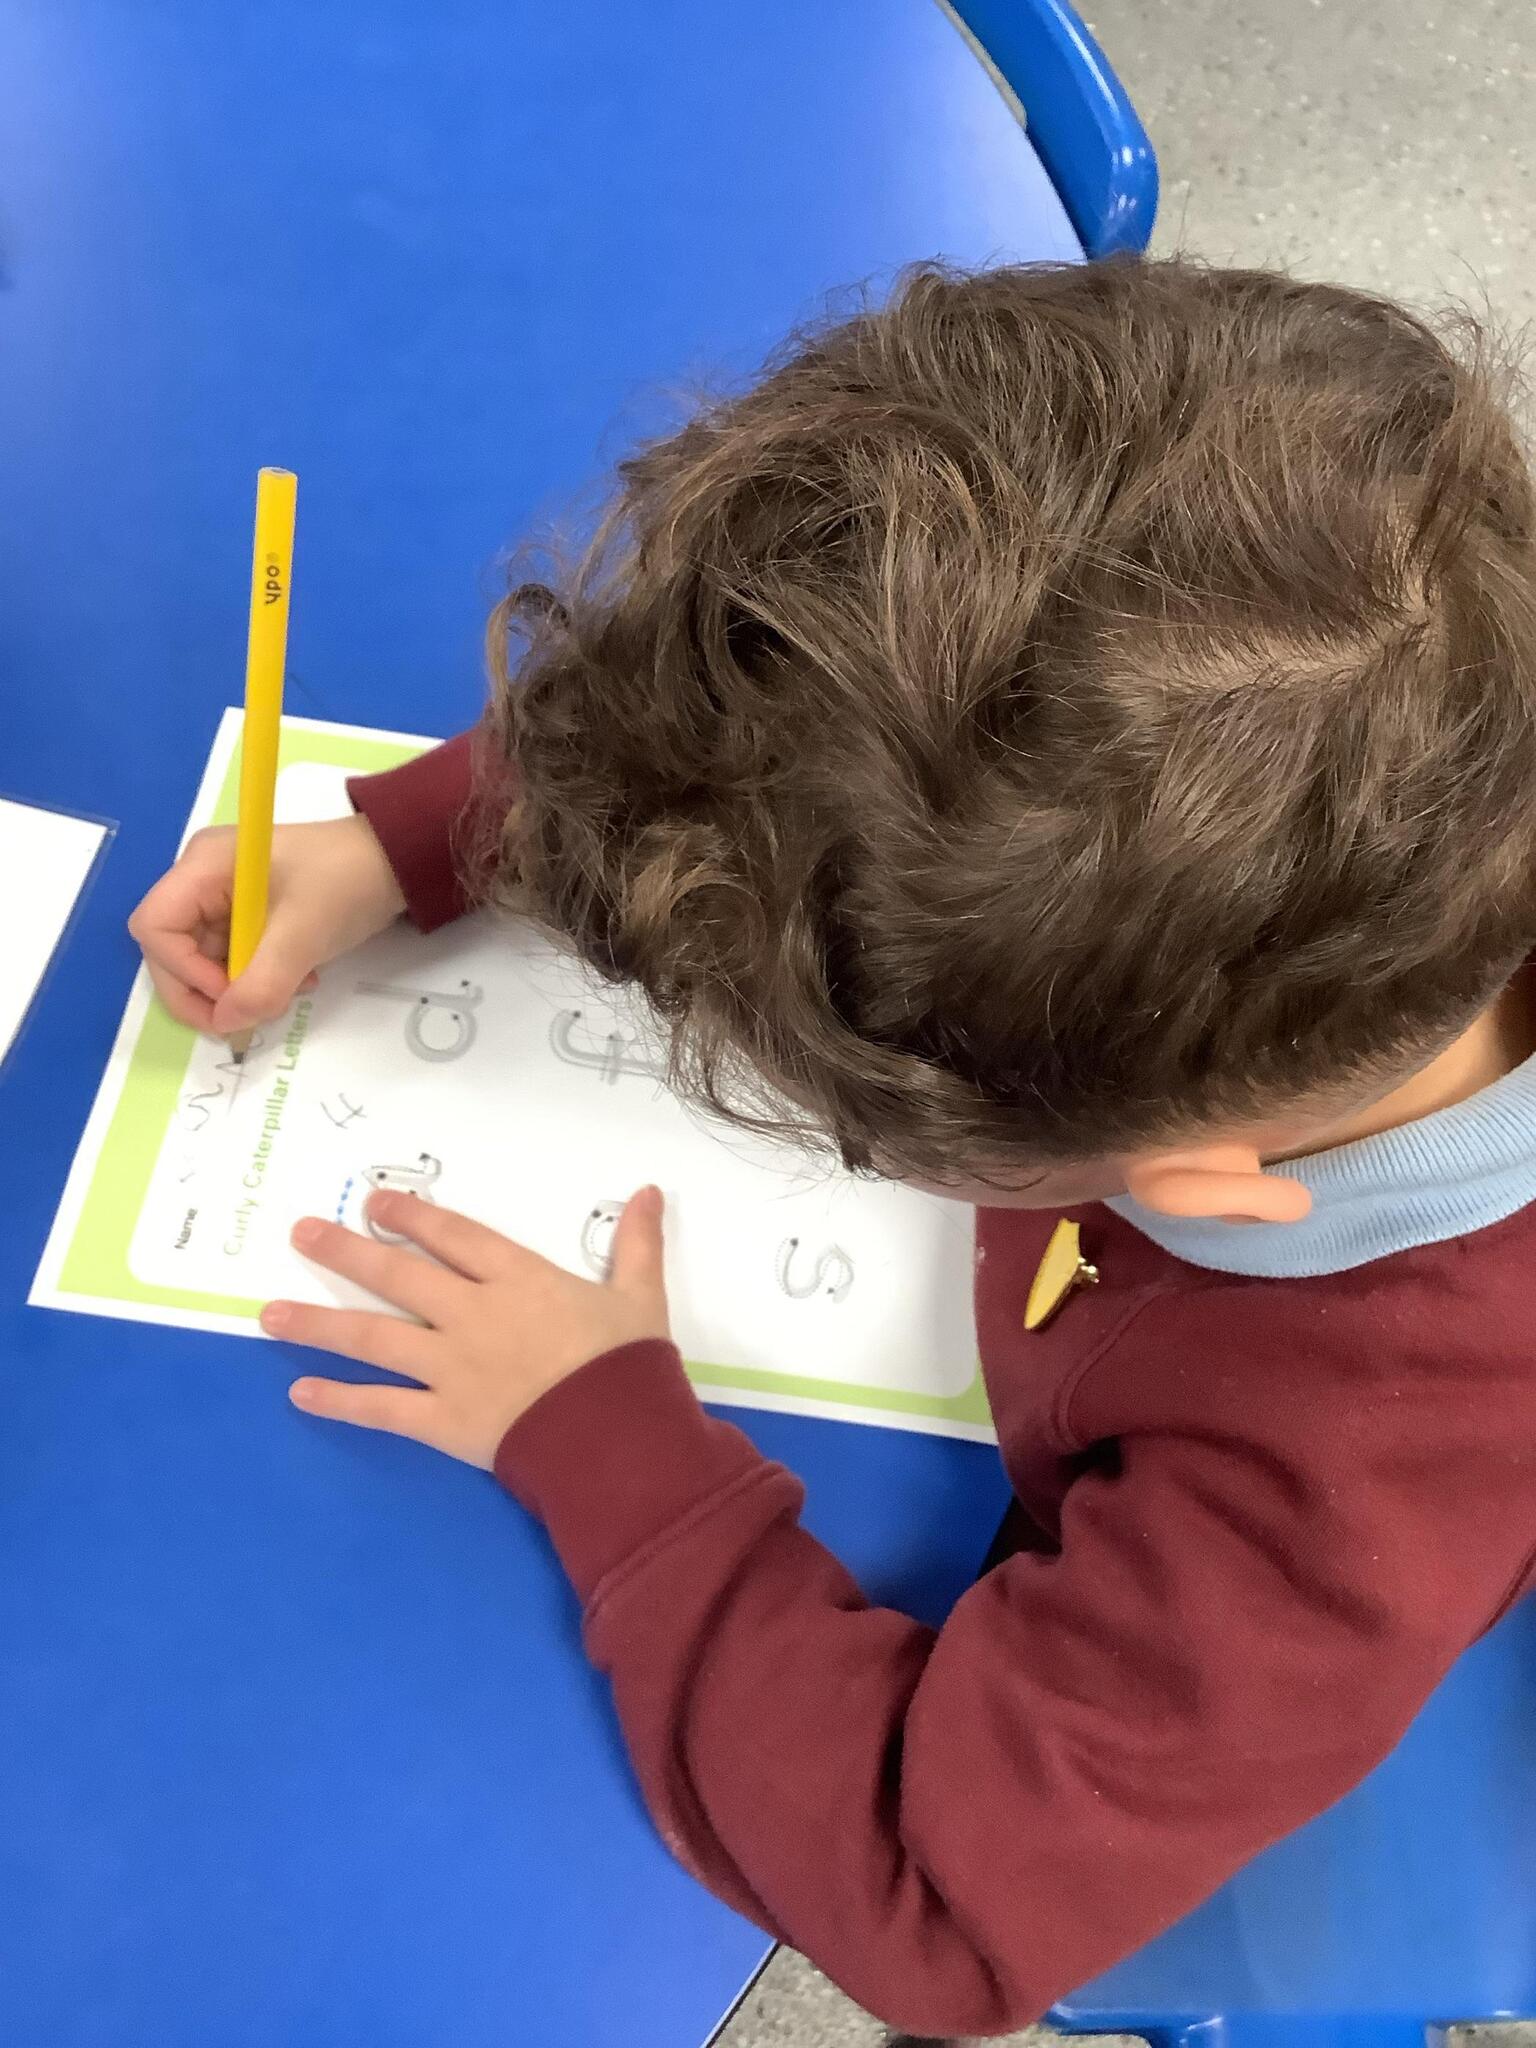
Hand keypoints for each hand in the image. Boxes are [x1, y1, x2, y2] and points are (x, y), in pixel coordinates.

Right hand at [127, 813, 406, 1035]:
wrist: (398, 861)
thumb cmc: (347, 882)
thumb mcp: (304, 934)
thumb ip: (262, 982)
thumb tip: (227, 1023)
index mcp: (204, 865)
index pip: (155, 926)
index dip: (182, 970)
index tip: (229, 995)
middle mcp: (202, 877)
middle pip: (171, 948)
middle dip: (206, 989)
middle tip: (248, 1016)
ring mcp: (224, 896)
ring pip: (204, 959)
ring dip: (239, 987)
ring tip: (289, 990)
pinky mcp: (248, 913)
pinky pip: (234, 956)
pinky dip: (258, 977)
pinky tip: (298, 979)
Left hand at [263, 1186, 670, 1467]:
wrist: (619, 1440)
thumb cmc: (629, 1365)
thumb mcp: (641, 1297)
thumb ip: (637, 1244)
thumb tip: (650, 1191)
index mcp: (518, 1280)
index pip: (453, 1237)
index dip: (411, 1216)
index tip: (372, 1203)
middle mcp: (472, 1315)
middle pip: (398, 1276)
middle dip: (345, 1252)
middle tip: (301, 1232)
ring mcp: (451, 1368)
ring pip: (374, 1337)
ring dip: (319, 1322)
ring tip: (268, 1314)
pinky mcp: (443, 1420)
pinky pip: (382, 1408)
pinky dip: (340, 1401)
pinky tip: (300, 1392)